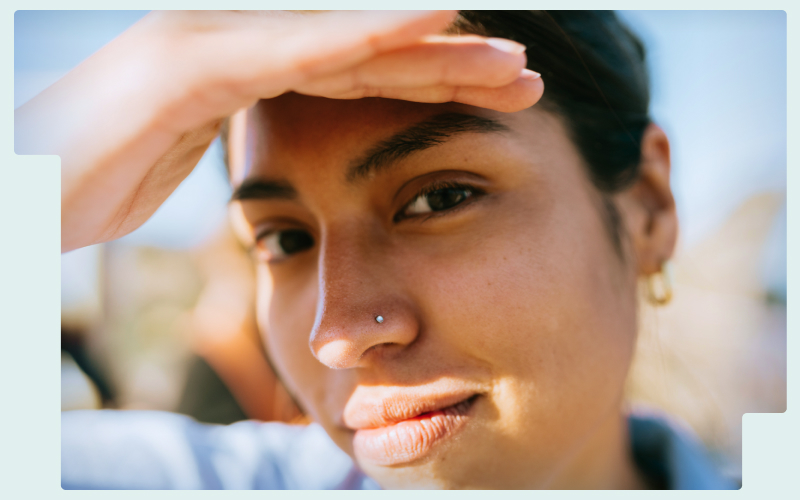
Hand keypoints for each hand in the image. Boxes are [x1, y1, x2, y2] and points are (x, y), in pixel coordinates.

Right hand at [15, 11, 543, 252]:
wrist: (15, 182)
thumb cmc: (79, 180)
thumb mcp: (173, 163)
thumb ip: (230, 146)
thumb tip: (275, 169)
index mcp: (242, 72)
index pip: (355, 74)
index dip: (428, 81)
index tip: (493, 98)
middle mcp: (234, 43)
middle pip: (365, 53)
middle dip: (448, 64)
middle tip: (523, 77)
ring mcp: (211, 42)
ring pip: (342, 42)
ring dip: (428, 49)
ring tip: (505, 60)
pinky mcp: (188, 62)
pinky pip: (292, 51)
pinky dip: (362, 41)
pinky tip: (425, 34)